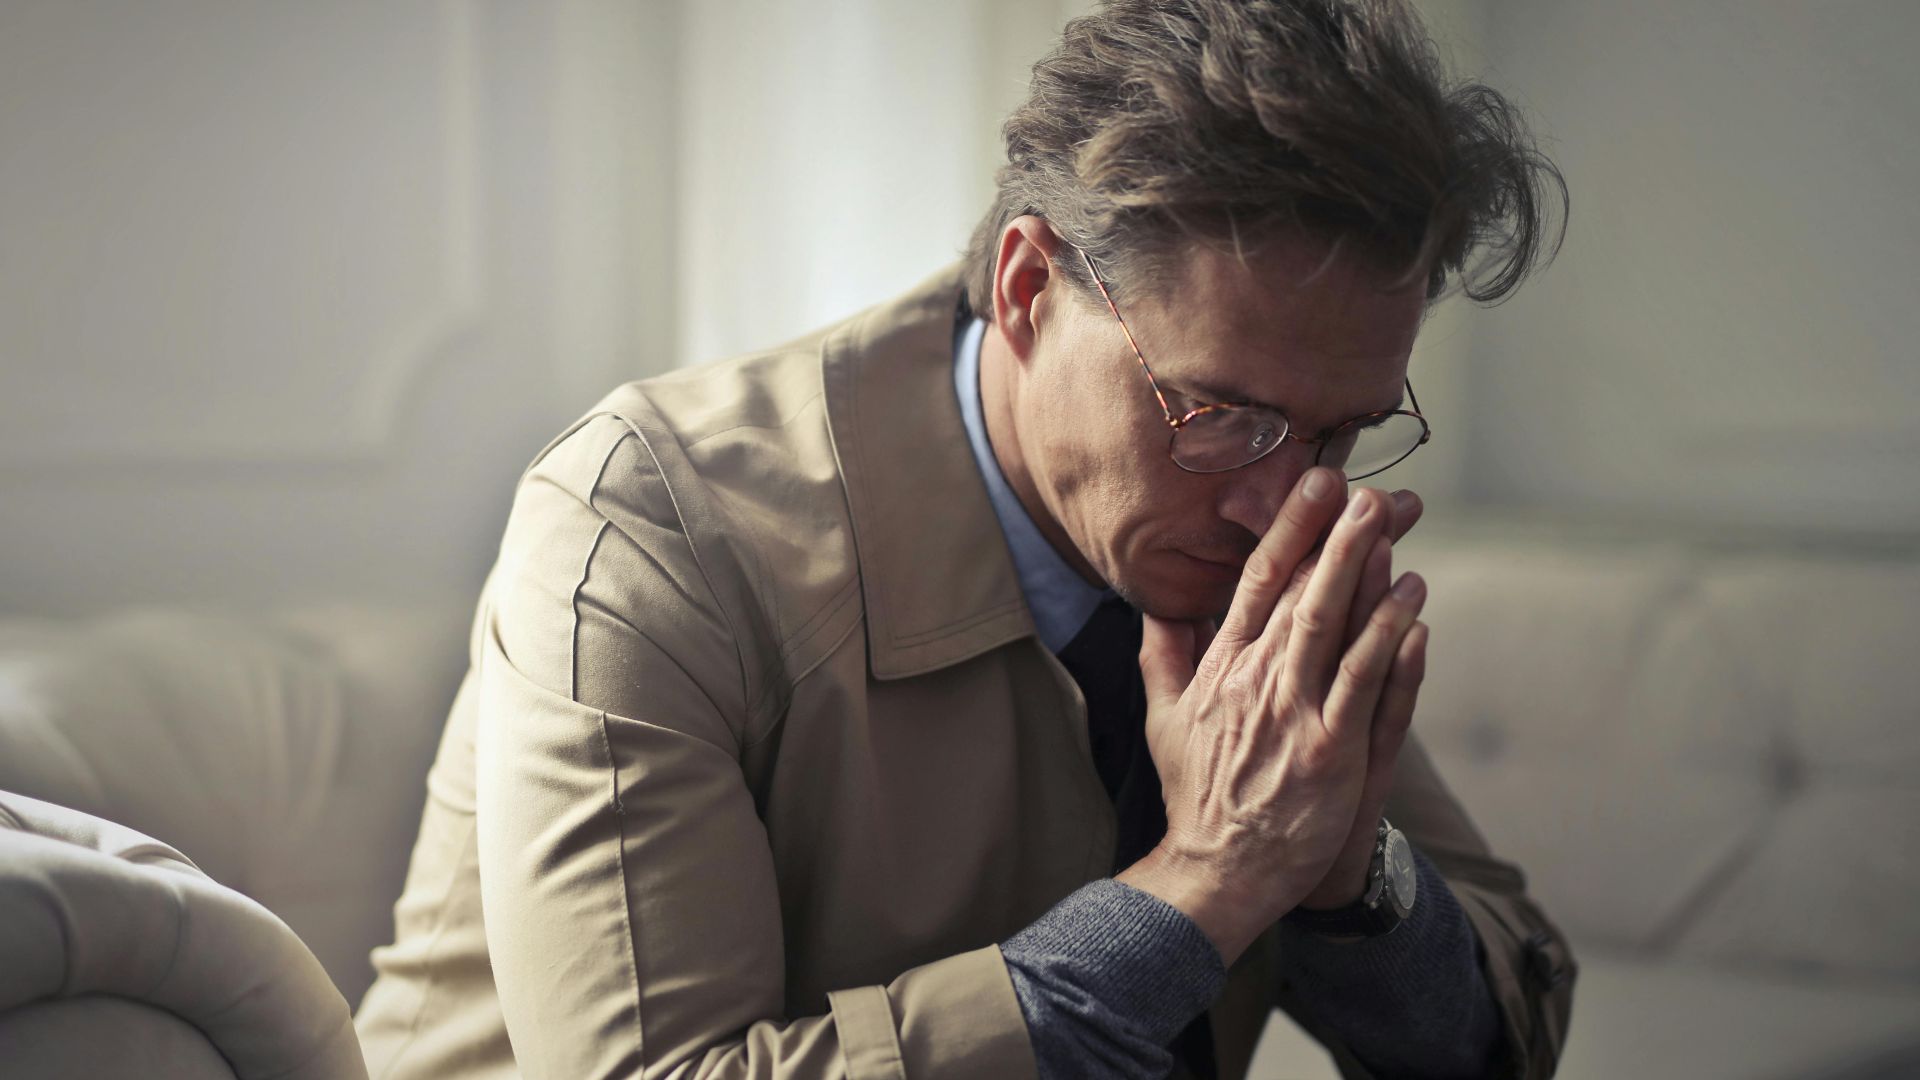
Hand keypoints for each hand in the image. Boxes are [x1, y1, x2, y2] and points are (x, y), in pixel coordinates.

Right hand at [1115, 469, 1427, 964]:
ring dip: (1366, 577)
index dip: (1289, 531)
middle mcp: (1257, 683)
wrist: (1219, 868)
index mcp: (1220, 668)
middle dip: (1336, 538)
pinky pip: (1367, 687)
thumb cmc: (1198, 794)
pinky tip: (1413, 611)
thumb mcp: (1161, 718)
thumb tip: (1158, 606)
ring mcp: (1296, 717)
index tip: (1315, 486)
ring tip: (1395, 533)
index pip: (1257, 583)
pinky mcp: (1331, 753)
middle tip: (1367, 492)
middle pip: (1302, 595)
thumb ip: (1162, 656)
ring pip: (1334, 630)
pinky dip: (1389, 644)